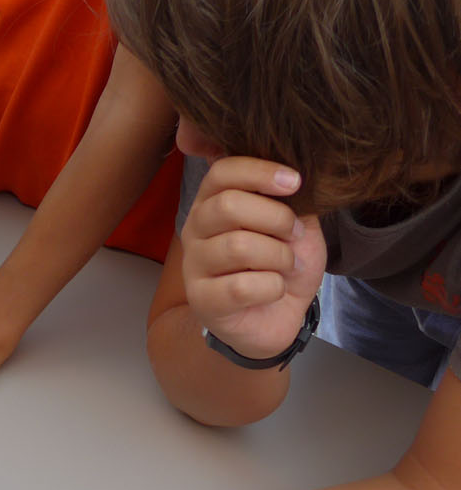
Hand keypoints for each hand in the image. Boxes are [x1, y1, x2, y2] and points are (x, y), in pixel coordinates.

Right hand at [180, 157, 326, 358]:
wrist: (276, 317)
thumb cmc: (281, 265)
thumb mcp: (295, 226)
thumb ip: (290, 200)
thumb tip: (294, 173)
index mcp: (213, 202)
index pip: (222, 171)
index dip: (259, 171)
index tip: (295, 183)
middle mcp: (195, 228)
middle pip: (228, 205)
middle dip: (277, 218)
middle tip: (295, 234)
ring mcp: (194, 264)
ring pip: (238, 246)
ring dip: (279, 257)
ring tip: (288, 266)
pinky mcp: (203, 300)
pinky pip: (243, 286)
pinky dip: (272, 287)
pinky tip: (275, 290)